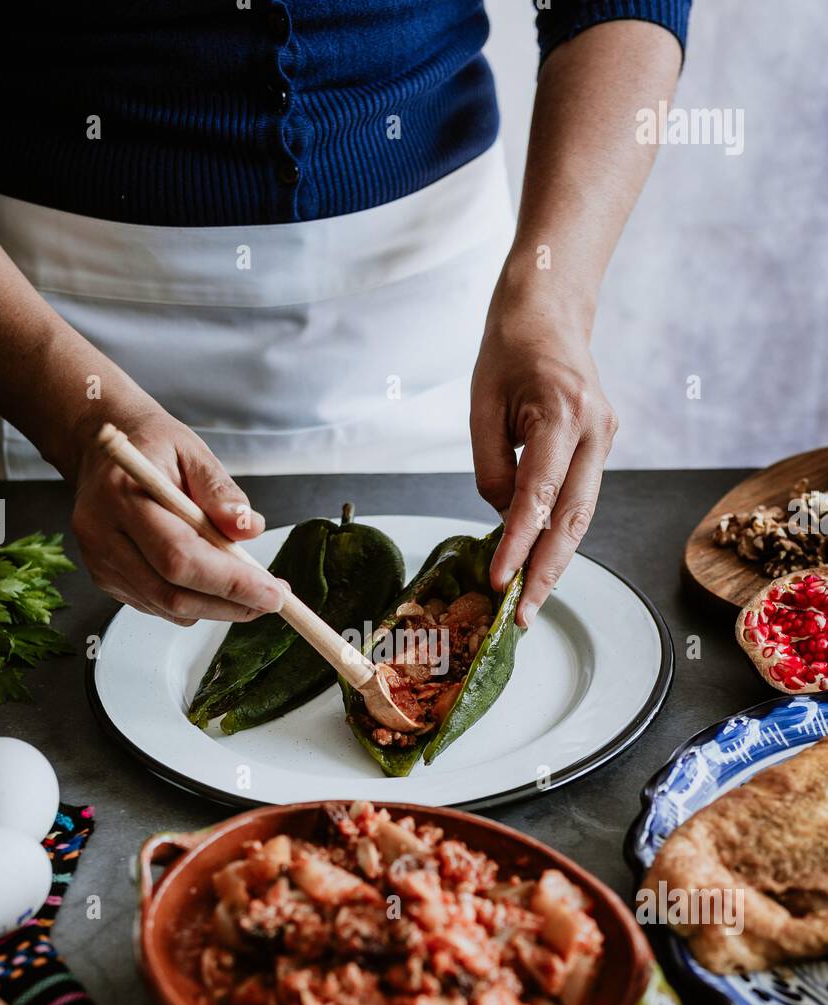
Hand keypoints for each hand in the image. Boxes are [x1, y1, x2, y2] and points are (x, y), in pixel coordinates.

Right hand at [69, 402, 285, 624]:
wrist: (103, 450)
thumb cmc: (152, 447)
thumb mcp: (193, 452)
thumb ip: (221, 492)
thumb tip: (248, 529)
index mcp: (123, 495)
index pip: (180, 556)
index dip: (231, 582)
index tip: (273, 592)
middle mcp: (102, 534)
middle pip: (172, 592)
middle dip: (230, 603)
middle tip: (271, 598)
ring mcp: (99, 561)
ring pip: (167, 607)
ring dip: (217, 607)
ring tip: (250, 590)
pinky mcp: (104, 578)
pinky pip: (157, 606)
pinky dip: (194, 603)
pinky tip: (212, 582)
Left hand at [470, 271, 617, 625]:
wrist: (552, 306)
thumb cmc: (508, 348)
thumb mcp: (482, 404)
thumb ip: (492, 467)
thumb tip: (505, 520)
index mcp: (563, 413)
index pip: (539, 494)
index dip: (519, 544)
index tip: (500, 582)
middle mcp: (596, 429)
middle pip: (574, 517)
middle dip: (547, 571)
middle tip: (522, 616)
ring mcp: (606, 437)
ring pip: (583, 514)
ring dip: (556, 560)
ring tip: (529, 602)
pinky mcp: (602, 444)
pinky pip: (580, 497)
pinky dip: (560, 532)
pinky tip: (539, 563)